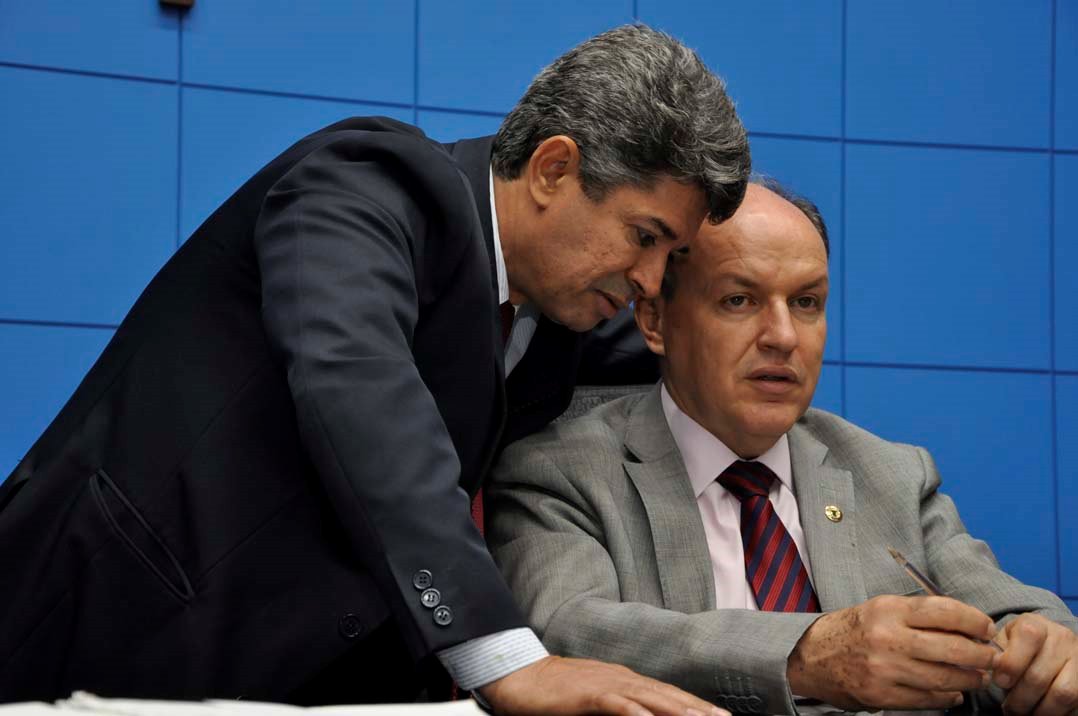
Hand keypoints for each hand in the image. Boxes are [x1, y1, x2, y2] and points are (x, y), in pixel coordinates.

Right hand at [477, 655, 729, 715]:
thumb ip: (620, 706)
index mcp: (625, 680)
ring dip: (679, 710)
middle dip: (700, 709)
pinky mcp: (588, 694)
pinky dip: (637, 712)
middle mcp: (622, 678)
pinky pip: (618, 704)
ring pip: (651, 698)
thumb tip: (643, 715)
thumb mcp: (593, 699)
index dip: (696, 705)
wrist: (518, 675)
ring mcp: (606, 684)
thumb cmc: (555, 693)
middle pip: (669, 696)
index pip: (668, 694)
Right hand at [786, 595, 998, 710]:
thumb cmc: (853, 630)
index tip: (987, 627)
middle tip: (992, 656)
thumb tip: (966, 626)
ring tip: (978, 676)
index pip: (944, 611)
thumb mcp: (881, 609)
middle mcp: (887, 637)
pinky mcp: (882, 695)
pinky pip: (927, 699)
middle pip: (952, 647)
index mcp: (888, 609)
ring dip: (970, 679)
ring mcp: (885, 669)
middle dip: (981, 654)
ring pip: (944, 677)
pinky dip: (947, 697)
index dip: (973, 619)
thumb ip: (918, 615)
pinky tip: (954, 692)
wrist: (812, 657)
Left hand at [992, 613, 1077, 714]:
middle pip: (1039, 675)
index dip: (1012, 663)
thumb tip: (993, 672)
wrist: (1047, 644)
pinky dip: (1057, 713)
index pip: (1028, 637)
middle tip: (1010, 708)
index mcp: (1035, 624)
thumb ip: (996, 653)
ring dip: (1041, 710)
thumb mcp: (1004, 640)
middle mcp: (1061, 638)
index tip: (1001, 682)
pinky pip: (1076, 703)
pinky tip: (1042, 712)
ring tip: (1025, 713)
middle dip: (1020, 698)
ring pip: (1062, 693)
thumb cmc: (1018, 645)